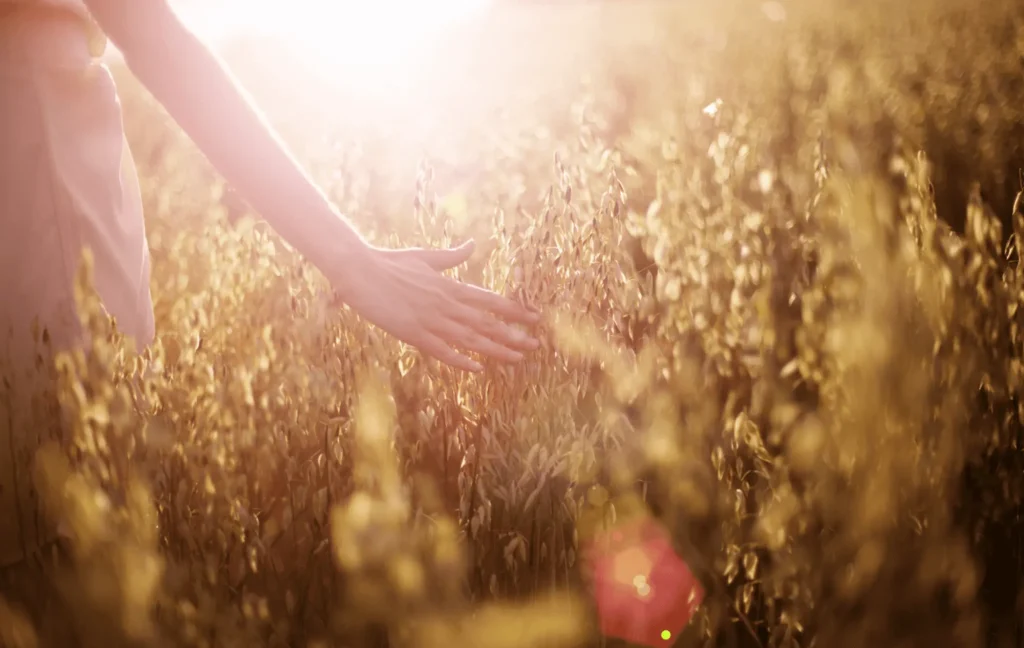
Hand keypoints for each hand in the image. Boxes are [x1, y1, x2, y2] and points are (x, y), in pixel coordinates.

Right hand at [331, 240, 540, 371]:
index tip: (534, 318)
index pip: (490, 300)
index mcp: (450, 285)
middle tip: (536, 346)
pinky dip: (460, 360)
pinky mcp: (413, 333)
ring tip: (517, 359)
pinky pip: (441, 350)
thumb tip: (471, 245)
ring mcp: (430, 320)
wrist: (360, 270)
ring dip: (495, 350)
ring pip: (470, 339)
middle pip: (486, 322)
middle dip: (513, 335)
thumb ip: (451, 257)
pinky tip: (477, 369)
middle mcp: (446, 304)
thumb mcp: (426, 257)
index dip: (514, 311)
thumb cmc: (391, 261)